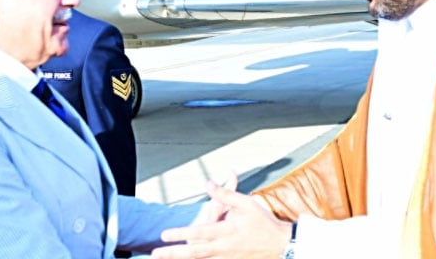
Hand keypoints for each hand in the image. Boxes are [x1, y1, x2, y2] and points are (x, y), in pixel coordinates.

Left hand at [151, 180, 292, 258]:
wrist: (280, 244)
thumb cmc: (262, 221)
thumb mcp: (245, 203)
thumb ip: (224, 194)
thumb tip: (207, 183)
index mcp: (227, 231)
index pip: (200, 233)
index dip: (182, 234)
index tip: (164, 234)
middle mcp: (225, 247)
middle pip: (195, 253)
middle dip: (174, 254)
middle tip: (156, 254)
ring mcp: (227, 258)